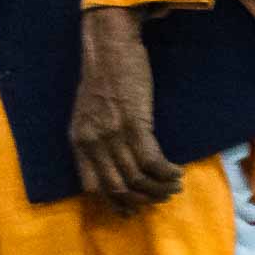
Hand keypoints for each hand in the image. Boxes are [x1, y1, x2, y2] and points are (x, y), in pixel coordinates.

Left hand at [70, 6, 182, 215]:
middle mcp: (92, 142)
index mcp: (78, 142)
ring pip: (137, 178)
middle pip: (118, 188)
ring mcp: (112, 134)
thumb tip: (112, 165)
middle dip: (141, 200)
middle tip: (158, 199)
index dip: (115, 203)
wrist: (109, 44)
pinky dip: (166, 173)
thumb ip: (94, 140)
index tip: (132, 210)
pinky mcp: (134, 123)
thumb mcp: (87, 114)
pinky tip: (176, 173)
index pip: (93, 187)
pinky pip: (152, 161)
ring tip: (172, 187)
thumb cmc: (102, 75)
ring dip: (158, 188)